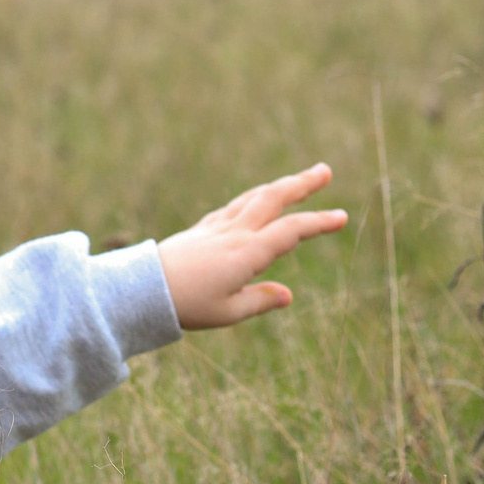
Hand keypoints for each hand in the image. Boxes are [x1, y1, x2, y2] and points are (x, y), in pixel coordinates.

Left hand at [155, 164, 347, 328]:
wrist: (141, 290)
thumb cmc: (186, 305)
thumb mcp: (228, 312)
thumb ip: (259, 301)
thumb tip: (287, 296)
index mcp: (246, 253)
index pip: (290, 231)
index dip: (318, 222)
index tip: (342, 216)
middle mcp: (234, 233)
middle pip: (272, 199)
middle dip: (301, 184)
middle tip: (324, 171)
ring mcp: (216, 227)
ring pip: (252, 199)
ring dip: (278, 187)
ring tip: (297, 182)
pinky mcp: (200, 229)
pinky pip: (232, 208)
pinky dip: (251, 200)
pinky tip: (254, 201)